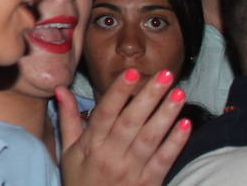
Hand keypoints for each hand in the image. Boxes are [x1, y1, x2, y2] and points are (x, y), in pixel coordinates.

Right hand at [57, 69, 192, 185]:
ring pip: (150, 138)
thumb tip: (60, 89)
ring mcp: (132, 170)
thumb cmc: (80, 180)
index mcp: (92, 144)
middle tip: (165, 74)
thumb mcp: (68, 151)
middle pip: (132, 121)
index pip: (106, 113)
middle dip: (149, 96)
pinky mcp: (149, 182)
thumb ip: (68, 118)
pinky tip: (186, 125)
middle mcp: (112, 155)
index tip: (131, 72)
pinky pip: (164, 160)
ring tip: (179, 94)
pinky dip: (176, 143)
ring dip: (166, 115)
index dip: (118, 92)